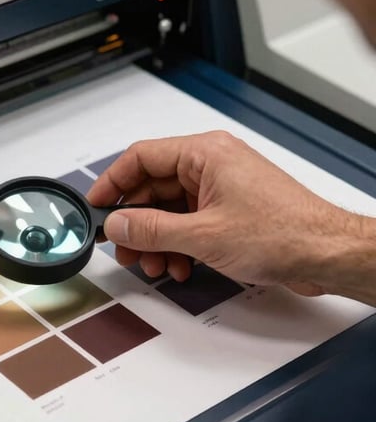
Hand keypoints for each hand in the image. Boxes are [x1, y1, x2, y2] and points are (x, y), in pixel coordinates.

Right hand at [87, 131, 368, 296]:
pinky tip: (180, 267)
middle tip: (124, 248)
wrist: (325, 253)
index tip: (96, 206)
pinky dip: (178, 246)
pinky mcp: (229, 212)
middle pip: (153, 188)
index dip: (112, 183)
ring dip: (157, 240)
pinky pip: (189, 224)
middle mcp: (211, 166)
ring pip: (170, 211)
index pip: (141, 158)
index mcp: (205, 154)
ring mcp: (221, 189)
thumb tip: (119, 223)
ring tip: (154, 265)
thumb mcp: (203, 235)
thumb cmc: (284, 232)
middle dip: (137, 223)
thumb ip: (152, 229)